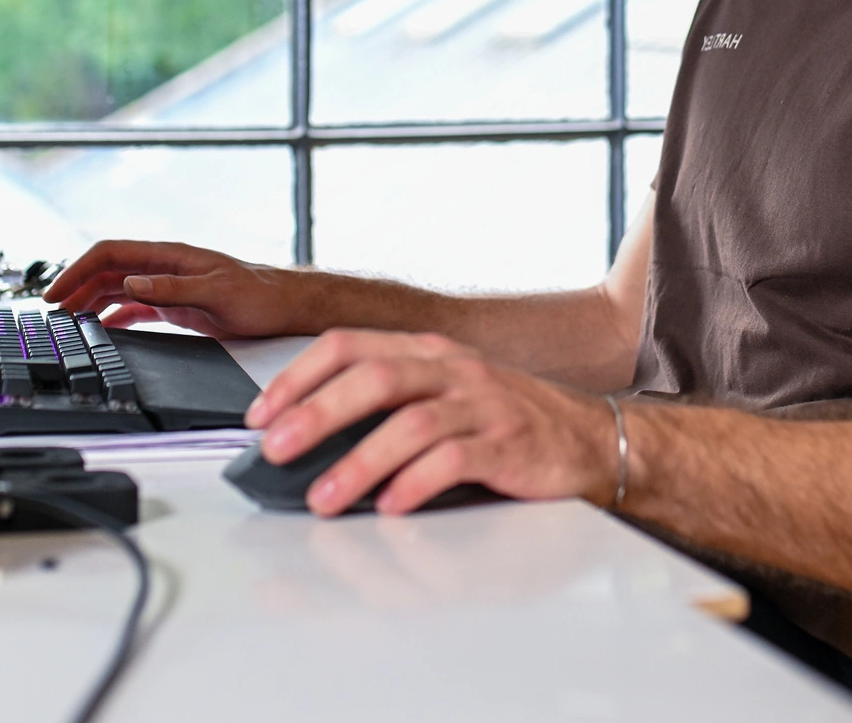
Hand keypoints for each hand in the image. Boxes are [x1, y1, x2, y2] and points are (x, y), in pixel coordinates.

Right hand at [43, 239, 312, 337]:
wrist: (287, 307)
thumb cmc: (260, 295)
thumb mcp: (217, 293)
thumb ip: (173, 289)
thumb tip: (131, 283)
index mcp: (170, 256)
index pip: (110, 254)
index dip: (78, 270)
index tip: (57, 292)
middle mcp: (164, 268)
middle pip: (106, 271)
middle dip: (75, 288)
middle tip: (51, 312)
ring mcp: (167, 286)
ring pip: (116, 288)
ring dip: (89, 302)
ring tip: (67, 321)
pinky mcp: (175, 306)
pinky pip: (134, 307)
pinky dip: (112, 316)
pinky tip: (100, 328)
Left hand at [247, 329, 615, 516]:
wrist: (591, 439)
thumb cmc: (506, 423)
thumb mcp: (443, 396)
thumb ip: (386, 406)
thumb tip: (304, 435)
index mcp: (427, 352)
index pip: (349, 346)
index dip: (298, 377)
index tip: (260, 415)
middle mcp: (452, 370)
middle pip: (373, 378)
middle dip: (316, 413)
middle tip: (276, 450)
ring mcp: (483, 405)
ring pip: (410, 422)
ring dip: (358, 461)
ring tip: (323, 497)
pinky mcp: (509, 445)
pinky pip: (456, 459)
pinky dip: (416, 483)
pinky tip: (392, 505)